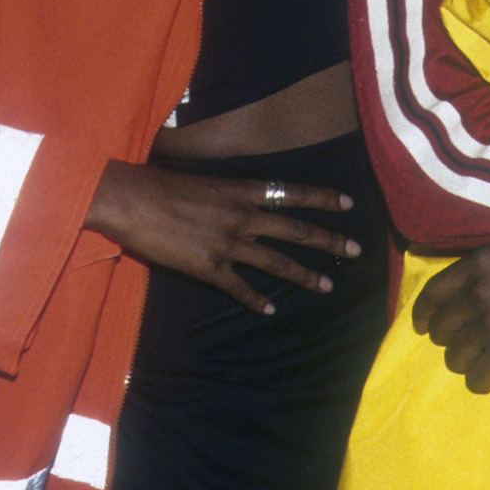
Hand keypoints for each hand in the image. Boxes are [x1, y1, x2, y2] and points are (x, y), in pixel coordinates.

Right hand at [83, 162, 359, 315]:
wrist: (133, 200)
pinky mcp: (208, 267)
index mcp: (242, 190)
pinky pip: (239, 287)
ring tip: (328, 286)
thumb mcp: (207, 180)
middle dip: (329, 240)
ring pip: (276, 262)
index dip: (323, 198)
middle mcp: (242, 216)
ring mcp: (227, 243)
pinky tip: (271, 309)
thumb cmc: (163, 184)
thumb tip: (247, 200)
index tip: (349, 203)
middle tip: (356, 249)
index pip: (293, 192)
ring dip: (304, 275)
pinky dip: (256, 300)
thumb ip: (231, 194)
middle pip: (295, 230)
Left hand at [414, 243, 489, 392]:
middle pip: (441, 329)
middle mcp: (477, 291)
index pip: (433, 292)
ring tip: (489, 363)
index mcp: (479, 264)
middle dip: (453, 341)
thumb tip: (475, 321)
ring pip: (455, 357)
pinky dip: (483, 382)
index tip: (425, 327)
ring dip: (469, 363)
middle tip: (472, 348)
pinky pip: (476, 378)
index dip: (425, 314)